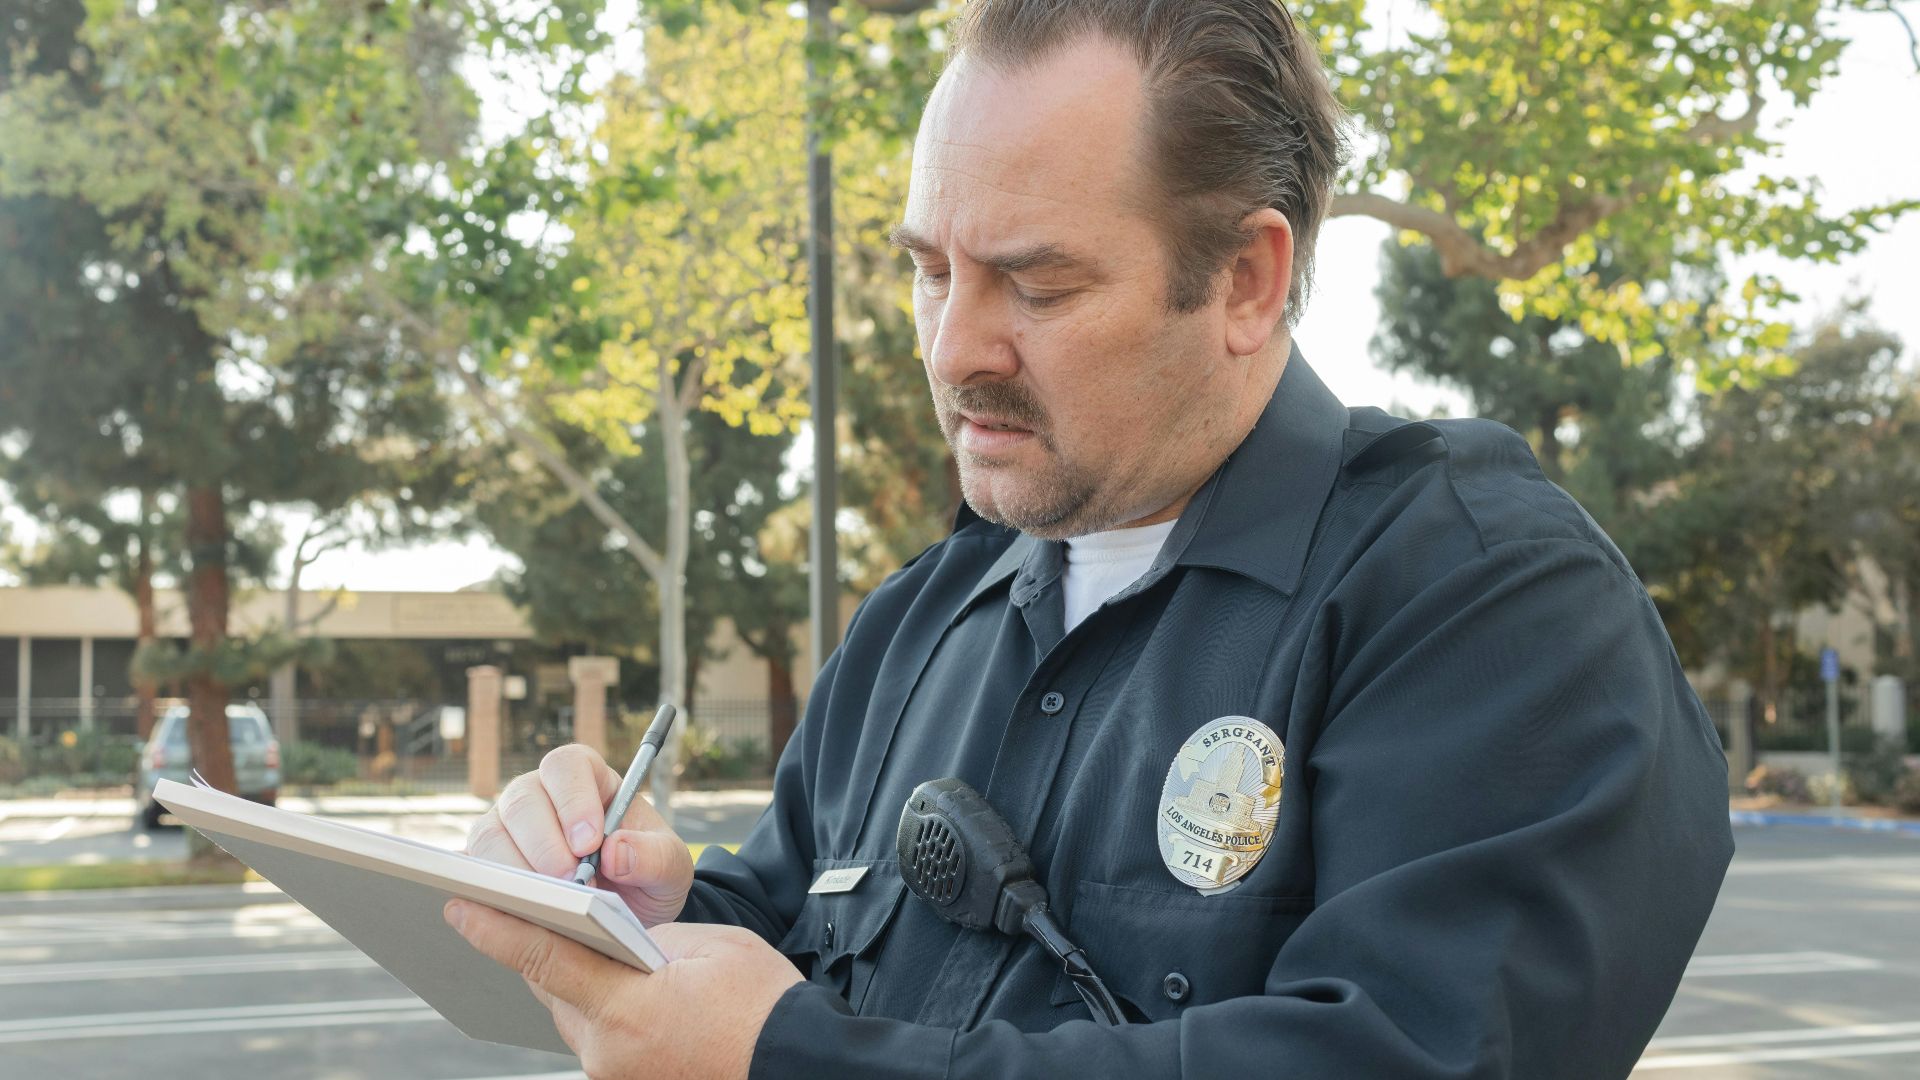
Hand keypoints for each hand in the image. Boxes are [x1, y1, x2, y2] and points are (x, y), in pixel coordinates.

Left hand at [444, 899, 803, 1079]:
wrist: (799, 1064)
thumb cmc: (766, 1003)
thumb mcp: (710, 948)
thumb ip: (648, 938)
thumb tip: (614, 936)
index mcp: (628, 1008)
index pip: (545, 959)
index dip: (499, 929)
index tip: (461, 906)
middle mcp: (608, 1052)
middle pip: (552, 989)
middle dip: (542, 950)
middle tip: (526, 910)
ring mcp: (615, 1075)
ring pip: (573, 1016)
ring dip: (574, 984)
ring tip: (585, 948)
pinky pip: (597, 1039)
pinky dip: (600, 1011)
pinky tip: (621, 992)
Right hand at [465, 744, 694, 925]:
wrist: (629, 912)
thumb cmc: (646, 874)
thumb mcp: (671, 868)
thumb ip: (654, 856)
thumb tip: (615, 852)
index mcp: (587, 778)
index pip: (567, 766)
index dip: (573, 799)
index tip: (589, 842)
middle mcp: (540, 795)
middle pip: (522, 799)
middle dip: (544, 843)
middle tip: (570, 882)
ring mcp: (507, 828)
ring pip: (490, 834)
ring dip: (516, 870)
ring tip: (549, 903)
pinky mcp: (488, 865)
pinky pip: (475, 872)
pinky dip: (490, 892)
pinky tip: (516, 913)